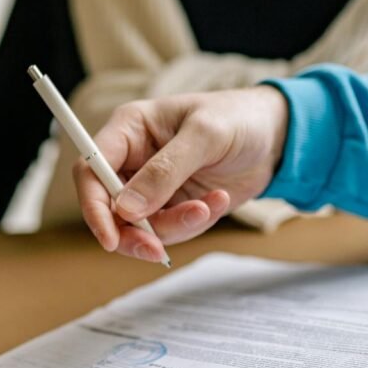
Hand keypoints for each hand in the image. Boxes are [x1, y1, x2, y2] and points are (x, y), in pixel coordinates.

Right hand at [74, 86, 288, 261]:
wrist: (277, 135)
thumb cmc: (238, 118)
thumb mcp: (204, 136)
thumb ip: (165, 171)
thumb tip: (127, 209)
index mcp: (129, 129)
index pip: (90, 170)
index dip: (93, 205)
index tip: (110, 237)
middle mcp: (133, 160)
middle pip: (108, 208)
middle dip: (132, 233)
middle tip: (156, 250)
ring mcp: (152, 186)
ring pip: (140, 227)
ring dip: (174, 226)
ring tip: (209, 206)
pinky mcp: (173, 205)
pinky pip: (170, 230)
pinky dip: (195, 223)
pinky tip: (219, 200)